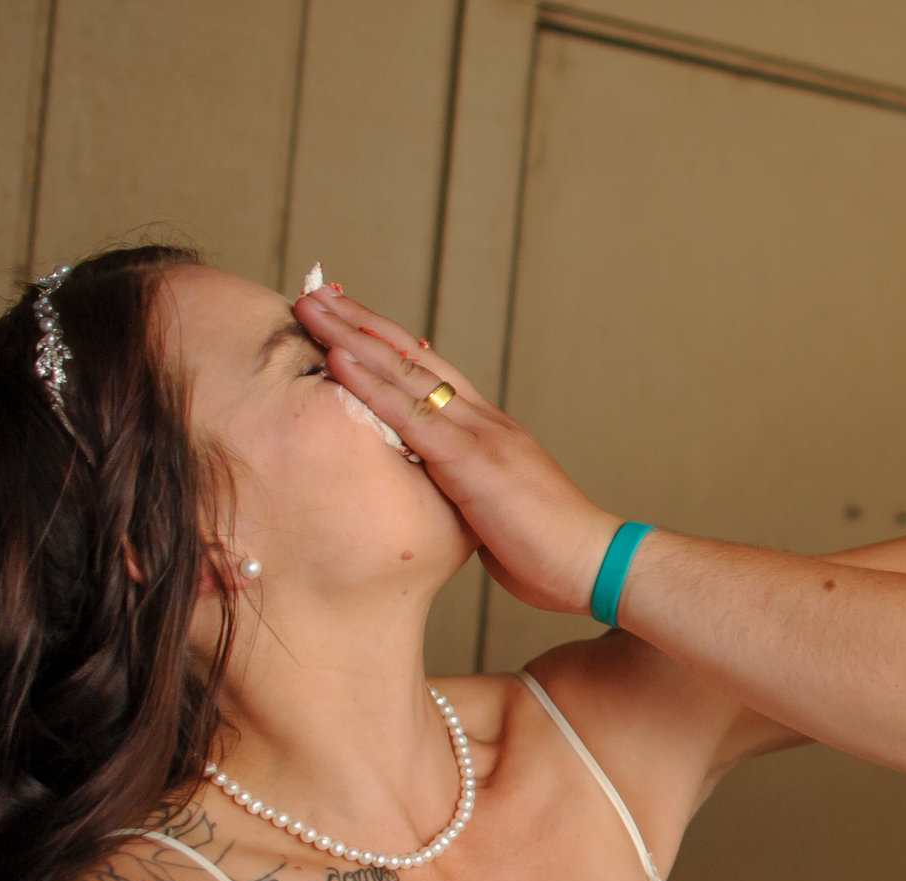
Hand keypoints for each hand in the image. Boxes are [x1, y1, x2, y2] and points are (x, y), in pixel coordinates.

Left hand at [295, 286, 619, 615]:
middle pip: (412, 357)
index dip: (388, 345)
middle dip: (360, 322)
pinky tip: (335, 359)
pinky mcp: (472, 461)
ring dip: (351, 336)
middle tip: (316, 291)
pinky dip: (369, 384)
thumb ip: (464, 494)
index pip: (431, 374)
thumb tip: (436, 500)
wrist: (594, 564)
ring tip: (310, 306)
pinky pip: (410, 415)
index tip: (349, 320)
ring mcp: (479, 434)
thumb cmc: (549, 553)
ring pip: (405, 373)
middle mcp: (483, 419)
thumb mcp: (496, 514)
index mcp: (490, 431)